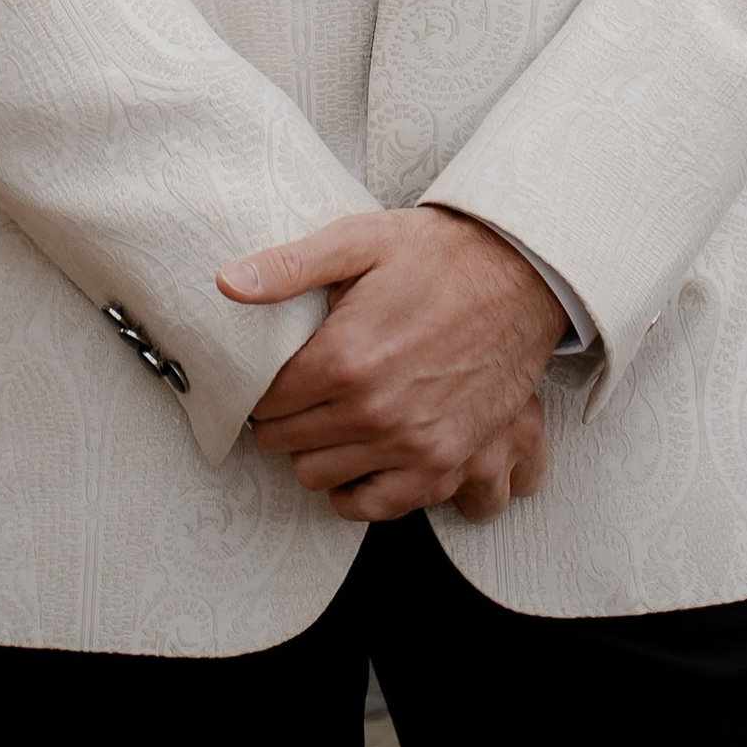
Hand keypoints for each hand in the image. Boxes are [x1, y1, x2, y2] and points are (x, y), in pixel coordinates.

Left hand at [222, 205, 567, 523]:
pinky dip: (355, 489)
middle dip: (280, 419)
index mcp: (346, 355)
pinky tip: (354, 458)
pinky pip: (375, 505)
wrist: (520, 274)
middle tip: (293, 395)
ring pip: (318, 476)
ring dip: (312, 451)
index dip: (259, 389)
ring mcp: (412, 444)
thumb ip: (289, 267)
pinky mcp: (444, 462)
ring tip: (323, 419)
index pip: (267, 400)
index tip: (266, 378)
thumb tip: (226, 283)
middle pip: (287, 441)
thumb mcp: (359, 241)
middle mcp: (374, 410)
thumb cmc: (437, 254)